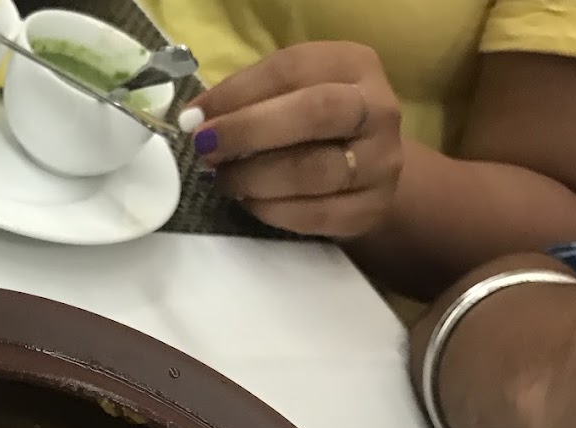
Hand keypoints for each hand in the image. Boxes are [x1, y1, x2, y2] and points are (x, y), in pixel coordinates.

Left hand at [183, 41, 403, 239]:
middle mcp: (377, 109)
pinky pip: (314, 214)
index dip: (237, 93)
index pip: (292, 68)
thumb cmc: (317, 131)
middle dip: (248, 131)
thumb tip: (195, 119)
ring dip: (255, 177)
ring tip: (225, 180)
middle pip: (312, 113)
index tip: (195, 116)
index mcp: (354, 65)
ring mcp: (380, 162)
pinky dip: (272, 210)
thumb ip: (250, 101)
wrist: (369, 176)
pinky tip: (250, 203)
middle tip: (207, 148)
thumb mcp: (292, 98)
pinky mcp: (368, 209)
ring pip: (313, 170)